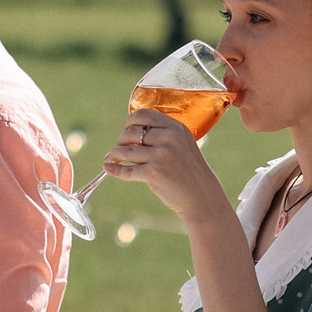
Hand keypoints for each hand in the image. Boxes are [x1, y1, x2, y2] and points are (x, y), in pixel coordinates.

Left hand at [100, 109, 234, 221]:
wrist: (202, 196)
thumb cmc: (189, 171)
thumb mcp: (182, 145)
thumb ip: (162, 136)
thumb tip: (128, 134)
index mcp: (176, 127)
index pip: (143, 114)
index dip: (129, 122)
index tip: (126, 131)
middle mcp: (169, 138)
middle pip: (131, 132)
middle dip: (120, 141)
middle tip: (119, 150)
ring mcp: (162, 155)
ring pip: (125, 151)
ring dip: (114, 155)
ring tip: (112, 159)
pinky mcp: (154, 173)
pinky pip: (127, 170)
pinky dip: (114, 170)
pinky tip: (108, 168)